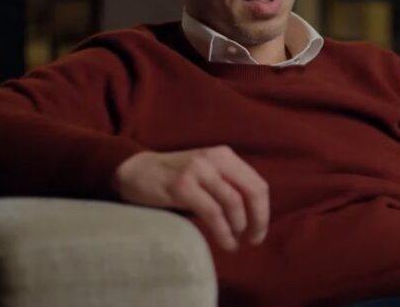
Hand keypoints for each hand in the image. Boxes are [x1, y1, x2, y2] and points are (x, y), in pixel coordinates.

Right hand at [113, 146, 268, 251]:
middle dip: (258, 219)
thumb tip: (253, 216)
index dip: (264, 210)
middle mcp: (215, 159)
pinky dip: (223, 231)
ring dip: (238, 228)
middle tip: (254, 239)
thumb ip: (228, 186)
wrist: (135, 171)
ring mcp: (199, 171)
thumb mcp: (207, 174)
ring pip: (233, 203)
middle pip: (252, 191)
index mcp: (225, 156)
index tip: (260, 230)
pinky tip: (225, 242)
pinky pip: (212, 212)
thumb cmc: (174, 177)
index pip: (257, 183)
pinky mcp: (183, 186)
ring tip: (234, 243)